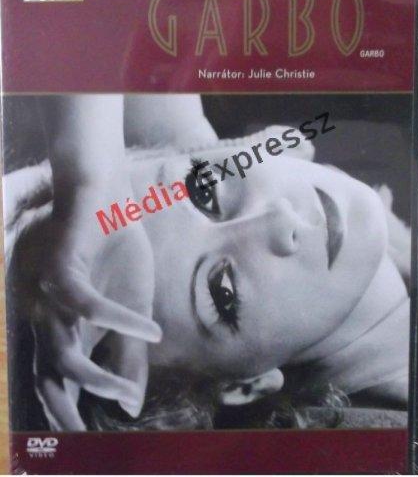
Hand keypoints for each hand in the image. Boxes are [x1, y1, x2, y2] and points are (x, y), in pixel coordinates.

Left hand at [19, 176, 160, 429]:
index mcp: (65, 326)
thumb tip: (132, 409)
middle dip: (65, 412)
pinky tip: (150, 329)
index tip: (92, 441)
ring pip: (62, 352)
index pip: (58, 382)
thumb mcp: (133, 309)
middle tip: (89, 438)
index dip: (69, 414)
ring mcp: (50, 295)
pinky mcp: (61, 269)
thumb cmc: (118, 249)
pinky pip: (87, 307)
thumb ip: (128, 355)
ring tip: (126, 391)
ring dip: (96, 376)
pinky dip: (121, 321)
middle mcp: (48, 317)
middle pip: (48, 377)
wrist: (108, 195)